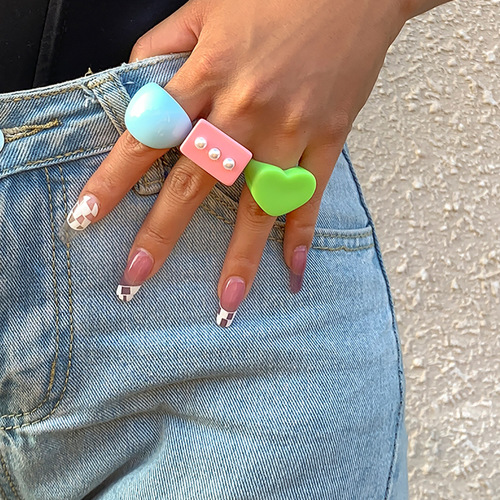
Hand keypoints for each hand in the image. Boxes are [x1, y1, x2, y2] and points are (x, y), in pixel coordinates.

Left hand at [62, 0, 407, 324]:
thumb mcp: (208, 5)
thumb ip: (165, 45)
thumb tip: (137, 84)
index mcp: (207, 74)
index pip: (147, 137)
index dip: (114, 180)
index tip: (88, 217)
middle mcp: (244, 110)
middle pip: (193, 183)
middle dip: (161, 235)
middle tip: (136, 279)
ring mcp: (289, 129)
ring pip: (256, 203)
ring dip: (238, 257)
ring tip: (224, 303)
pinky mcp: (327, 137)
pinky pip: (310, 195)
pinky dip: (301, 236)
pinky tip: (291, 272)